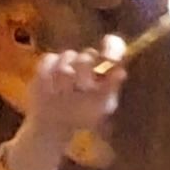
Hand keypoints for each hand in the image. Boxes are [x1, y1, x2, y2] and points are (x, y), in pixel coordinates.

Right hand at [0, 48, 127, 169]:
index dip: (112, 47)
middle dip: (84, 73)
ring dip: (66, 78)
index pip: (113, 46)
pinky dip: (50, 74)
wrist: (56, 123)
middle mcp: (88, 61)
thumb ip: (111, 88)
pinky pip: (49, 60)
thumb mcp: (102, 106)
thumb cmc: (84, 114)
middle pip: (87, 55)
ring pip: (67, 57)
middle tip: (81, 89)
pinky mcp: (48, 63)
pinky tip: (50, 90)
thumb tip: (121, 72)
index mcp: (105, 68)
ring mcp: (67, 61)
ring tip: (63, 95)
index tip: (109, 57)